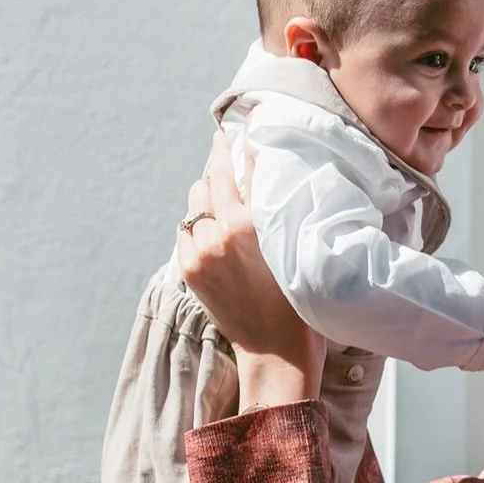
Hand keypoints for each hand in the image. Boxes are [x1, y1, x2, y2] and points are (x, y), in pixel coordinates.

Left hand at [177, 133, 323, 406]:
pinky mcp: (189, 271)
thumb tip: (254, 159)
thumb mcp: (289, 242)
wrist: (275, 350)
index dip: (226, 148)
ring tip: (226, 208)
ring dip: (207, 204)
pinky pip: (186, 235)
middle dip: (216, 174)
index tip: (228, 132)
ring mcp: (198, 255)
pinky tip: (217, 236)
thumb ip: (268, 199)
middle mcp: (215, 236)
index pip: (227, 170)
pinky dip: (199, 229)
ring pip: (193, 209)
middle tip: (230, 168)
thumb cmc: (297, 297)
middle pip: (204, 185)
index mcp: (244, 225)